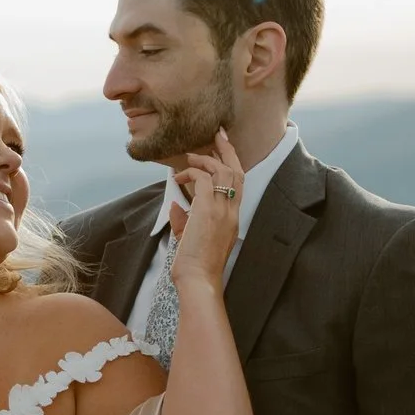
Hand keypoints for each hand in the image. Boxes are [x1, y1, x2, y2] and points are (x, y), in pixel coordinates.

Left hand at [170, 129, 245, 296]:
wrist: (199, 280)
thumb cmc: (195, 266)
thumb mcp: (191, 239)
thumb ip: (185, 221)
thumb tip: (176, 205)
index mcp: (232, 219)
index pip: (238, 184)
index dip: (233, 163)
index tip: (225, 148)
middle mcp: (232, 212)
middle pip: (236, 171)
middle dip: (227, 150)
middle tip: (218, 134)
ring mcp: (222, 210)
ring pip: (222, 170)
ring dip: (205, 159)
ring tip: (190, 157)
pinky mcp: (208, 210)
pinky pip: (202, 178)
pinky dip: (190, 173)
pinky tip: (178, 177)